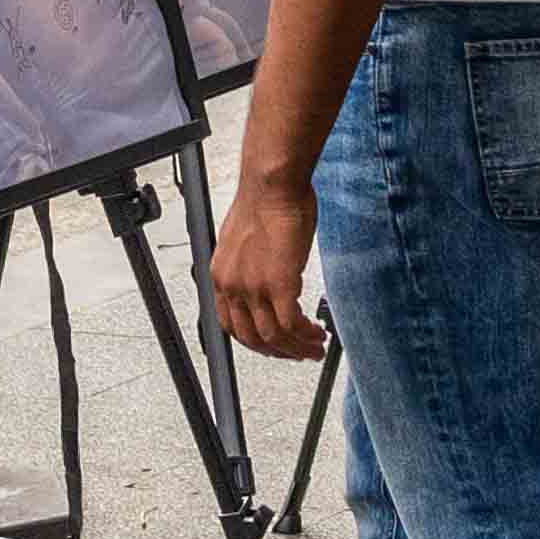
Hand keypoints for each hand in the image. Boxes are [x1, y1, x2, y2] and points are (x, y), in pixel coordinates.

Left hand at [205, 167, 332, 361]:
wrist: (272, 185)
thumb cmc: (265, 202)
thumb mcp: (245, 241)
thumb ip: (251, 265)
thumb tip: (267, 276)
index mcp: (222, 276)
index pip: (230, 324)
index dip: (254, 340)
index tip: (272, 344)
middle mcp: (232, 285)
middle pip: (252, 338)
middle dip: (278, 351)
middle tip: (298, 353)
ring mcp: (253, 287)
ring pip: (273, 337)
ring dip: (296, 348)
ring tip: (315, 347)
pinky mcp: (278, 284)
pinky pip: (290, 324)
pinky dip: (305, 335)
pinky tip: (317, 333)